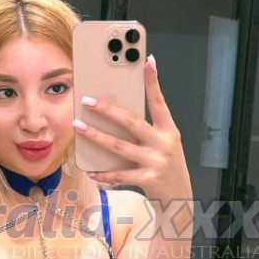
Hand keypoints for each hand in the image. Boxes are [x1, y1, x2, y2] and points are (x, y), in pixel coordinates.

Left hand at [73, 56, 192, 206]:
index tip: (147, 61)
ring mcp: (156, 161)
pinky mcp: (148, 179)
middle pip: (132, 122)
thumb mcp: (163, 143)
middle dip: (108, 110)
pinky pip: (120, 174)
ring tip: (79, 127)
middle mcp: (164, 143)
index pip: (159, 101)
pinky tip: (90, 170)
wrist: (179, 197)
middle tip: (88, 100)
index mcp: (169, 130)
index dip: (153, 81)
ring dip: (96, 136)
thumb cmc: (165, 165)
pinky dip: (103, 173)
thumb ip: (146, 128)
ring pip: (120, 146)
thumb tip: (117, 111)